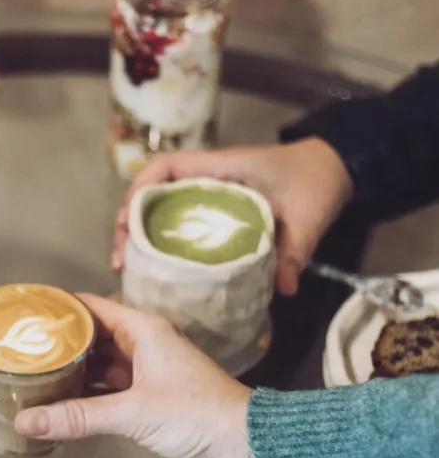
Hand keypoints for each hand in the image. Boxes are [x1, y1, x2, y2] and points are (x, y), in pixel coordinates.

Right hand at [15, 295, 265, 457]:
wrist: (249, 451)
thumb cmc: (204, 416)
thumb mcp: (134, 412)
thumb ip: (78, 416)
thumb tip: (27, 420)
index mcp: (144, 331)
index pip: (91, 307)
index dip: (59, 308)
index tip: (25, 312)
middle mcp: (144, 348)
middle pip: (90, 337)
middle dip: (57, 344)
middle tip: (18, 350)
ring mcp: (146, 377)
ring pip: (97, 368)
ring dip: (69, 374)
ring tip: (30, 378)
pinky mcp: (148, 406)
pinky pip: (107, 396)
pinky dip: (84, 400)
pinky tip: (58, 409)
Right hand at [112, 138, 353, 294]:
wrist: (334, 168)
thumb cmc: (315, 179)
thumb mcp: (308, 215)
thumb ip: (294, 250)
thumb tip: (281, 290)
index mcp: (220, 167)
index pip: (164, 167)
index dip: (139, 190)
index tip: (127, 222)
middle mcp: (207, 178)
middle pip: (150, 192)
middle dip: (128, 222)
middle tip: (122, 260)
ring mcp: (210, 195)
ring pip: (161, 210)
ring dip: (140, 235)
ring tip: (131, 269)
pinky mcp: (218, 212)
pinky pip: (181, 223)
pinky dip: (165, 242)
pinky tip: (162, 271)